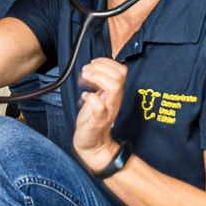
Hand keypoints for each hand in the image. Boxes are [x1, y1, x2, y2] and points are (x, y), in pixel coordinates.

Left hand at [71, 56, 127, 172]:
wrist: (93, 143)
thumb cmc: (93, 119)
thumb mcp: (98, 96)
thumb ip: (98, 83)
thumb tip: (91, 66)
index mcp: (114, 92)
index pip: (121, 70)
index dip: (107, 62)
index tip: (93, 64)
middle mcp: (114, 99)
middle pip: (120, 75)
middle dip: (101, 67)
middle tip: (87, 71)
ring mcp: (108, 109)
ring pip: (113, 87)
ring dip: (97, 78)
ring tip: (85, 79)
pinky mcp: (99, 120)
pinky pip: (100, 107)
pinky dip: (90, 97)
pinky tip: (84, 96)